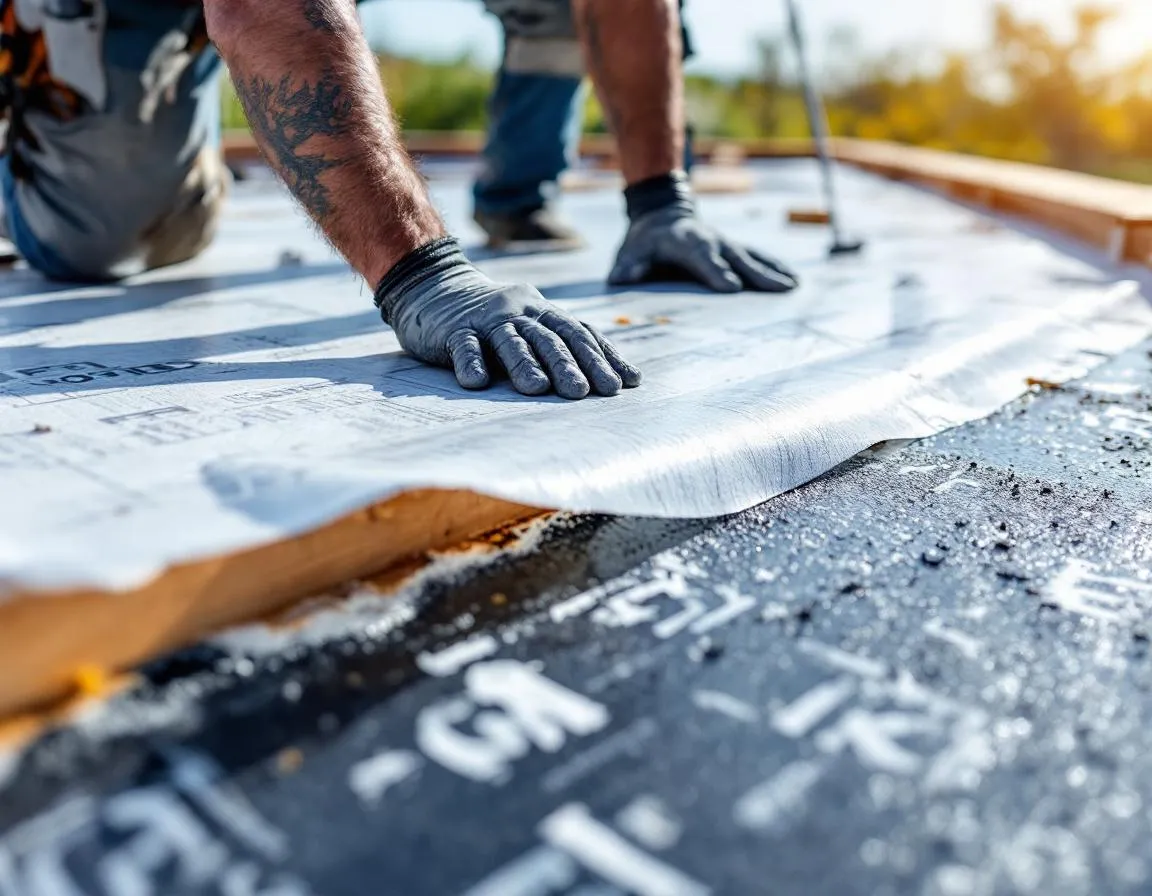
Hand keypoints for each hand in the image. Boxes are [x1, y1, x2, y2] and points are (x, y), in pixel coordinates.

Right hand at [375, 237, 640, 398]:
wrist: (435, 289)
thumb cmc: (494, 321)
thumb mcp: (531, 327)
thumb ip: (562, 347)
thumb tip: (616, 380)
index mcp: (543, 312)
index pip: (579, 333)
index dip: (603, 357)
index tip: (625, 383)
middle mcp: (520, 312)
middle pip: (550, 338)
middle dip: (570, 365)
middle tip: (586, 393)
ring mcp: (487, 319)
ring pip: (510, 341)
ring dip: (525, 365)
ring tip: (538, 390)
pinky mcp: (455, 329)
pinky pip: (464, 346)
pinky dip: (471, 362)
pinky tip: (477, 382)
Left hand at [610, 173, 799, 292]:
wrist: (663, 213)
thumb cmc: (644, 241)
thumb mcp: (630, 250)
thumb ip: (628, 265)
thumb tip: (622, 278)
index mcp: (684, 241)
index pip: (702, 258)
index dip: (716, 271)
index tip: (731, 288)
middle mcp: (710, 240)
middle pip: (735, 258)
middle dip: (757, 274)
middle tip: (779, 289)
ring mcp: (725, 243)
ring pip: (752, 257)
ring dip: (773, 271)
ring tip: (793, 285)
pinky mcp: (734, 248)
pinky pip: (757, 257)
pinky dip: (775, 267)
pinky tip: (793, 280)